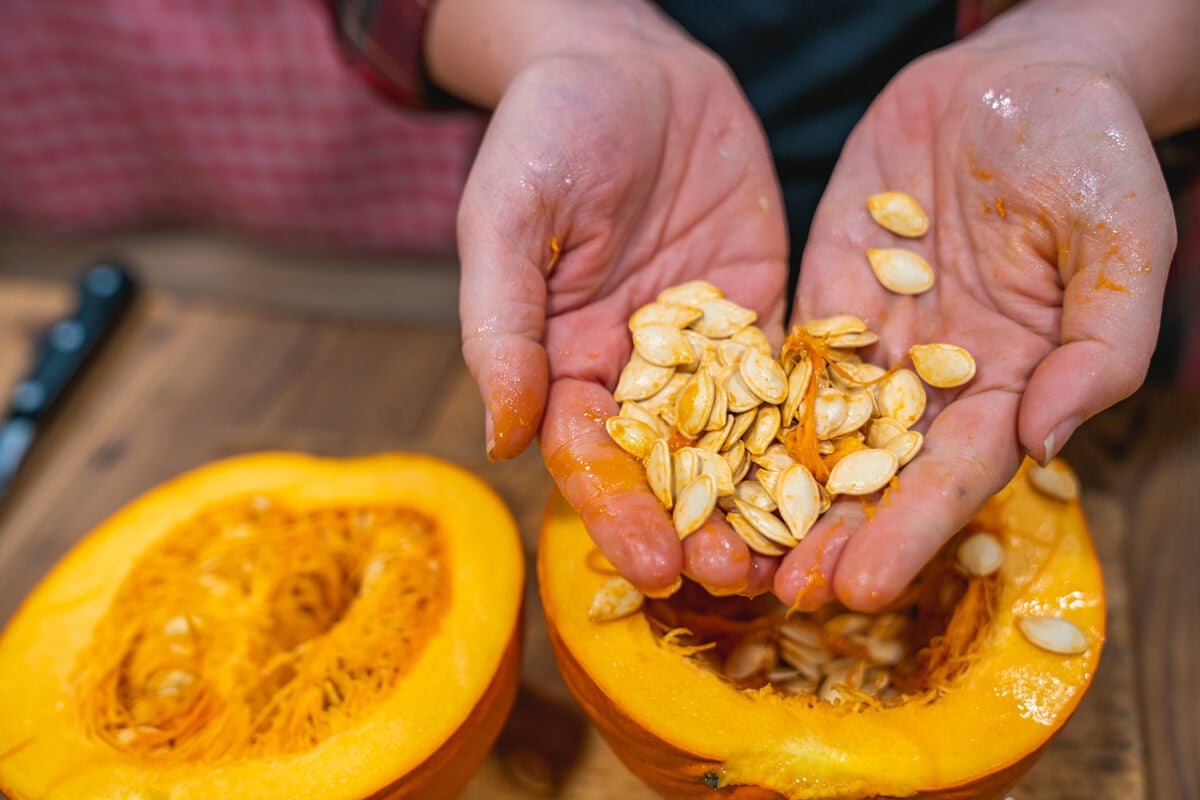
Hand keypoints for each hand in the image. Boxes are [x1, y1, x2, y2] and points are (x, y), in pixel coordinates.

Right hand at [449, 2, 788, 594]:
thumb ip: (501, 327)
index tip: (653, 568)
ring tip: (802, 553)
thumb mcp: (507, 219)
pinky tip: (850, 470)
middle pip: (670, 468)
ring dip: (765, 500)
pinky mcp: (763, 313)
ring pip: (737, 439)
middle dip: (701, 528)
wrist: (628, 64)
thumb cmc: (546, 132)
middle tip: (741, 579)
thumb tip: (502, 439)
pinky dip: (815, 426)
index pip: (590, 458)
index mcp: (564, 363)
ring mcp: (707, 349)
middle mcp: (638, 372)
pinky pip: (791, 376)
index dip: (619, 514)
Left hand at [773, 34, 1175, 609]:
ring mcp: (872, 348)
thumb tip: (1050, 442)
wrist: (1017, 84)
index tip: (860, 587)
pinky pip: (776, 363)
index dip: (908, 532)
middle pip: (875, 474)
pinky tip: (695, 451)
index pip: (955, 474)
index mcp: (1013, 384)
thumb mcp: (1123, 238)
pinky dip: (739, 410)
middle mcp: (934, 383)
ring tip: (723, 546)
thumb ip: (1099, 345)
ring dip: (772, 492)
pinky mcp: (822, 307)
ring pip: (815, 434)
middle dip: (828, 535)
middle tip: (774, 591)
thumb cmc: (1091, 156)